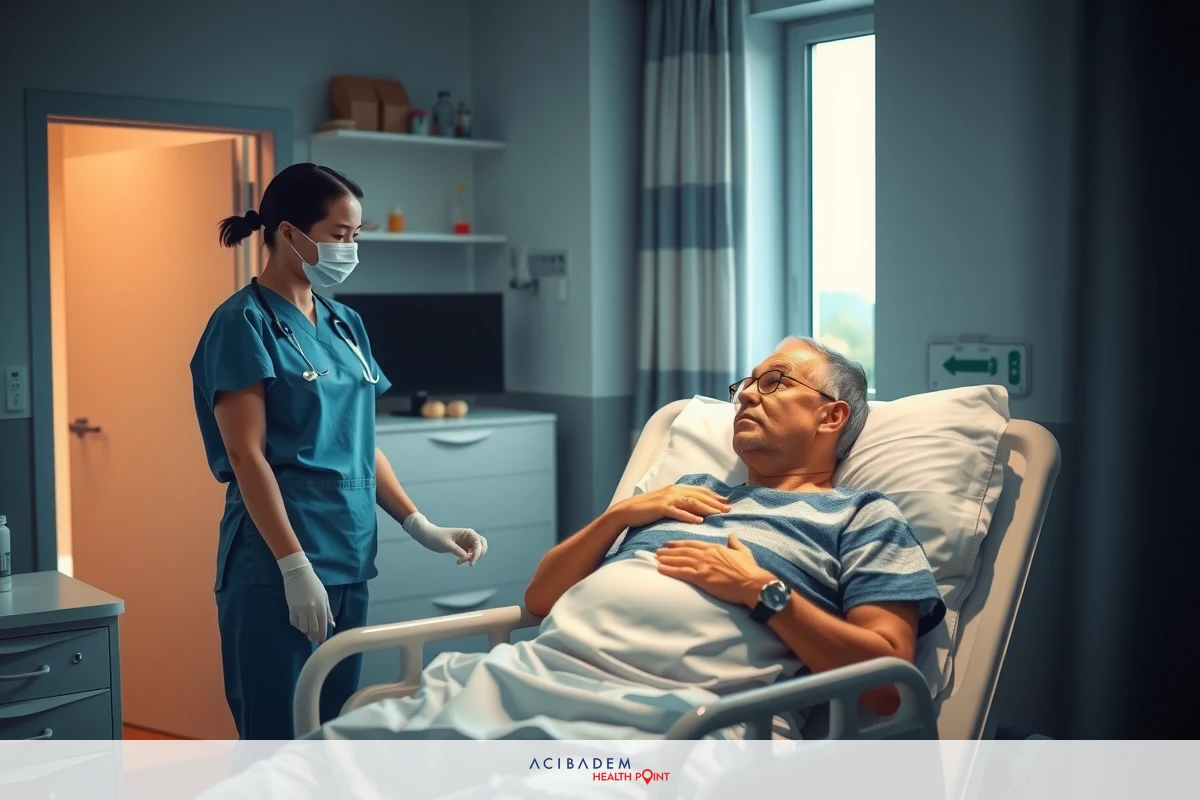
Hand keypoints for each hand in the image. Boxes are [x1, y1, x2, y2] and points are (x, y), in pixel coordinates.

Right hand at [278, 552, 334, 643]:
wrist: (298, 574)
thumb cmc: (314, 584)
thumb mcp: (324, 596)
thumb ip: (327, 611)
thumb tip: (332, 624)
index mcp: (321, 607)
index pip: (323, 626)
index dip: (322, 635)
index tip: (321, 641)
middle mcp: (311, 610)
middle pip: (313, 629)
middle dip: (314, 636)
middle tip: (313, 639)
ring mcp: (300, 610)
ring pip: (303, 628)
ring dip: (305, 631)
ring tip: (307, 630)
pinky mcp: (291, 609)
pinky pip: (294, 622)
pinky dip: (297, 625)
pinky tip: (300, 624)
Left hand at [403, 512, 488, 565]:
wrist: (428, 536)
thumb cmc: (436, 537)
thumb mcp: (446, 545)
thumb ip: (457, 550)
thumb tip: (467, 557)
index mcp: (467, 532)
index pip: (478, 543)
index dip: (478, 553)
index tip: (471, 563)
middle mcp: (469, 536)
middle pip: (482, 546)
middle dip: (478, 555)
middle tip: (470, 563)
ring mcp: (466, 542)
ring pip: (476, 551)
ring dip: (471, 558)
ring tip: (459, 562)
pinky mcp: (463, 547)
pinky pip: (470, 555)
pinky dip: (467, 559)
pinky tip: (458, 562)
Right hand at [612, 484, 731, 527]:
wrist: (627, 510)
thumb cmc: (647, 508)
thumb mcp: (665, 502)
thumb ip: (679, 502)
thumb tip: (694, 507)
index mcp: (676, 488)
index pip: (700, 490)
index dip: (714, 495)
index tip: (727, 501)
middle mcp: (674, 490)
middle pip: (699, 496)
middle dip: (716, 502)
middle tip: (729, 508)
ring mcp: (668, 498)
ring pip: (692, 502)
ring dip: (708, 508)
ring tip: (719, 514)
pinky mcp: (661, 508)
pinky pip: (678, 512)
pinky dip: (689, 516)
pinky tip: (699, 521)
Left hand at [654, 534, 775, 607]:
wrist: (752, 583)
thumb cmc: (749, 570)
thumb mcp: (744, 552)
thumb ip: (735, 543)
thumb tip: (732, 535)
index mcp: (715, 548)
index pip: (693, 544)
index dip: (680, 543)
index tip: (670, 543)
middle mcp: (706, 554)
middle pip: (683, 551)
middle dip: (669, 551)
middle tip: (658, 551)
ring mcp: (703, 565)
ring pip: (680, 560)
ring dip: (666, 559)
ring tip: (655, 559)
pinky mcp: (701, 577)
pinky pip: (681, 572)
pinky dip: (669, 570)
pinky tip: (660, 569)